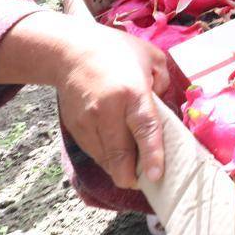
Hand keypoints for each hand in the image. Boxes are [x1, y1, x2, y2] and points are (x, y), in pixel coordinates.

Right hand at [56, 23, 169, 189]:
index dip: (151, 154)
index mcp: (132, 92)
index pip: (144, 128)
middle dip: (131, 175)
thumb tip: (164, 109)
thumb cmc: (118, 51)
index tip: (155, 175)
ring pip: (105, 158)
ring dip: (119, 170)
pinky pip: (93, 152)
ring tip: (132, 174)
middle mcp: (108, 110)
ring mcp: (87, 121)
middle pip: (120, 153)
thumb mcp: (152, 58)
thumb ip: (163, 83)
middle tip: (144, 183)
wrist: (71, 52)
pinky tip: (117, 158)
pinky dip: (106, 159)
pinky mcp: (74, 127)